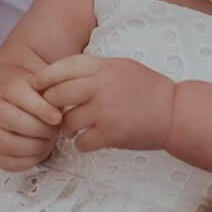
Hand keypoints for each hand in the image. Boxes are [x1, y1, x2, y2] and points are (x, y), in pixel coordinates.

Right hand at [0, 74, 60, 171]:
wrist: (10, 107)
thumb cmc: (34, 99)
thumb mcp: (45, 87)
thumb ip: (55, 90)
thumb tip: (64, 99)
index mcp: (8, 90)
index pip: (21, 98)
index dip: (42, 110)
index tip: (57, 118)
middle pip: (15, 122)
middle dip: (41, 130)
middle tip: (53, 130)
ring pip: (9, 144)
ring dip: (35, 147)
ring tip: (46, 141)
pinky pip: (8, 162)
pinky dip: (28, 161)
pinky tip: (38, 151)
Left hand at [34, 55, 175, 152]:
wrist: (175, 113)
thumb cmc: (148, 89)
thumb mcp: (122, 67)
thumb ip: (95, 68)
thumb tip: (60, 75)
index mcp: (106, 66)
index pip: (64, 67)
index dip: (46, 76)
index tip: (36, 85)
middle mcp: (103, 86)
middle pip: (58, 94)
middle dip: (50, 105)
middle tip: (52, 111)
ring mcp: (106, 111)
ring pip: (67, 121)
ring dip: (65, 128)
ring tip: (70, 129)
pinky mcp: (111, 134)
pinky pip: (82, 142)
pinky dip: (81, 144)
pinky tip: (87, 141)